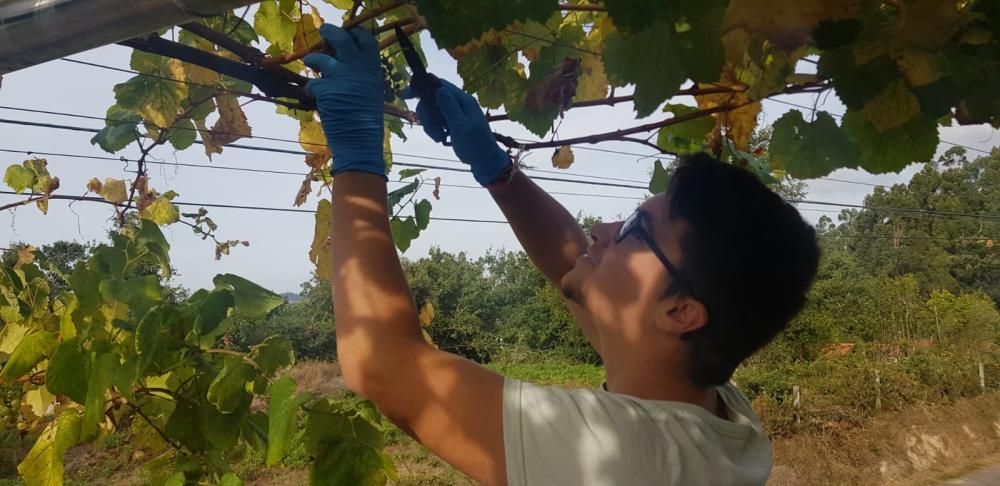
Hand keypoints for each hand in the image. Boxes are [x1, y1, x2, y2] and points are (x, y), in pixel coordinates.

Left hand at [304, 25, 384, 176]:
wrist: (360, 143)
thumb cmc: (366, 121)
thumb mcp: (371, 92)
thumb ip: (361, 75)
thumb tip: (344, 61)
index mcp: (373, 71)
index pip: (367, 40)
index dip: (355, 33)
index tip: (348, 32)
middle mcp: (359, 70)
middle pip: (342, 39)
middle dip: (330, 32)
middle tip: (323, 32)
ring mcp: (342, 79)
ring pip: (321, 58)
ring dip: (313, 59)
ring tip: (311, 62)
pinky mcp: (326, 90)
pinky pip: (313, 82)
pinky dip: (311, 88)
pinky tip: (314, 95)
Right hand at [408, 80, 510, 185]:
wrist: (485, 161)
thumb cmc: (476, 146)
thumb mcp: (462, 127)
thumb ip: (450, 108)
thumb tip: (439, 89)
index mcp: (463, 100)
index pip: (439, 85)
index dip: (422, 87)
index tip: (406, 95)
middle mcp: (458, 102)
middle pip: (432, 99)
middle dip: (428, 115)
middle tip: (434, 131)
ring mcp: (454, 112)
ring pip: (432, 110)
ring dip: (430, 124)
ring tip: (439, 138)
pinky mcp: (451, 122)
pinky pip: (436, 120)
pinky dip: (434, 129)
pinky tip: (441, 138)